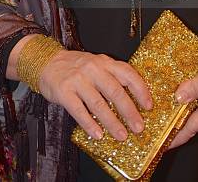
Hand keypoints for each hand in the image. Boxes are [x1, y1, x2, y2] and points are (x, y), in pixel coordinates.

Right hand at [38, 50, 152, 140]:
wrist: (47, 62)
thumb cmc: (77, 67)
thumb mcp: (97, 64)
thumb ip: (112, 77)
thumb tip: (133, 102)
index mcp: (104, 62)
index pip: (127, 74)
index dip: (140, 90)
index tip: (149, 106)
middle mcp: (93, 69)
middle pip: (115, 91)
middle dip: (129, 111)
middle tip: (138, 127)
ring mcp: (78, 80)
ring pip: (98, 103)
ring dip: (112, 122)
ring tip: (121, 136)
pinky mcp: (64, 91)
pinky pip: (79, 111)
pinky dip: (89, 124)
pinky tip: (97, 135)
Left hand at [167, 30, 197, 148]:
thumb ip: (196, 86)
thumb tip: (179, 98)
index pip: (192, 128)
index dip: (177, 137)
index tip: (162, 144)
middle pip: (191, 121)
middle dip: (175, 126)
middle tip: (156, 128)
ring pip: (192, 109)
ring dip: (178, 111)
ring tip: (161, 112)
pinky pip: (195, 98)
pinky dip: (184, 98)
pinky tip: (174, 94)